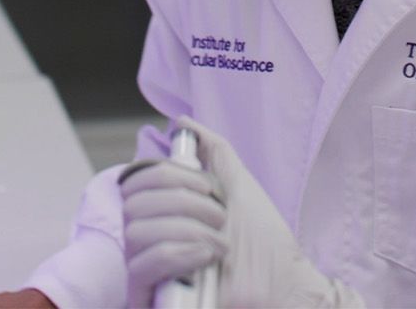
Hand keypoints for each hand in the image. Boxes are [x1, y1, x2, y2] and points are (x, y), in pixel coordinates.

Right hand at [120, 117, 363, 307]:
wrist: (283, 284)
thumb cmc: (263, 242)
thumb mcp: (237, 184)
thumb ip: (213, 152)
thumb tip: (184, 124)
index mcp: (163, 211)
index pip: (135, 182)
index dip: (165, 175)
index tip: (206, 185)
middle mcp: (148, 239)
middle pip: (133, 203)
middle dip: (184, 202)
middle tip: (219, 214)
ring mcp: (146, 270)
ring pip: (137, 232)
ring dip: (189, 229)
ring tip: (220, 240)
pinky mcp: (148, 297)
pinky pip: (142, 265)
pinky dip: (179, 253)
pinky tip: (208, 256)